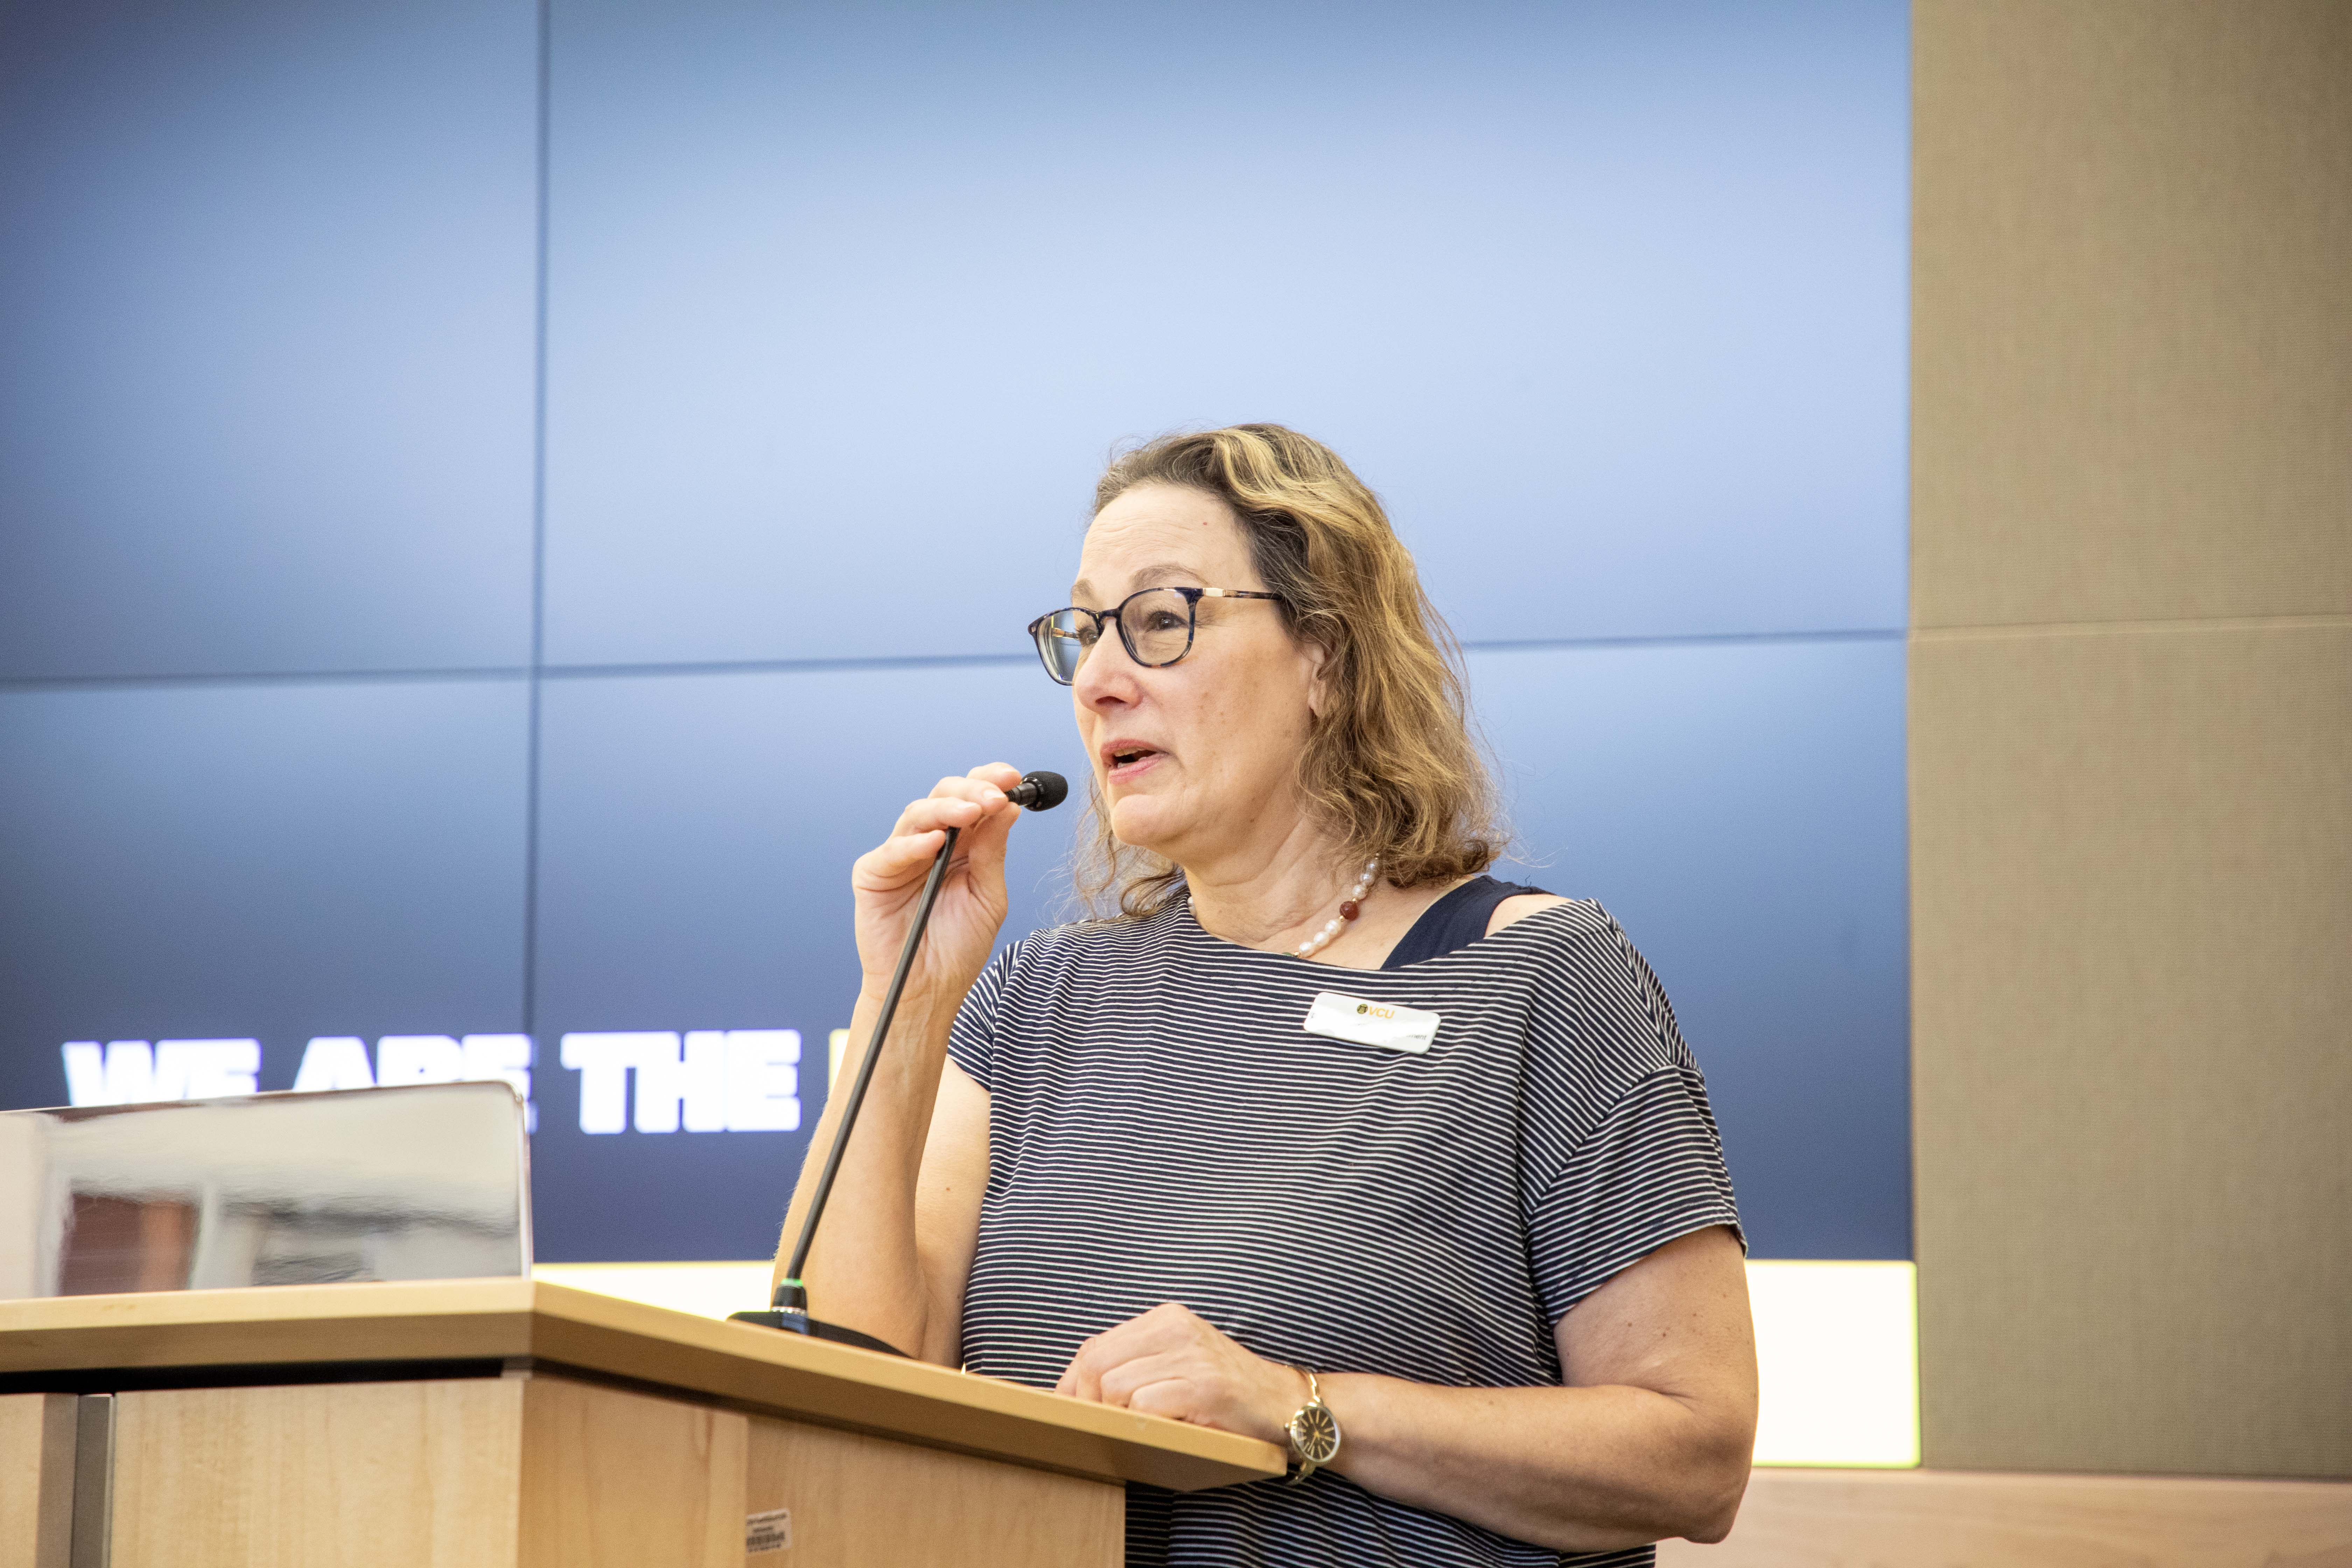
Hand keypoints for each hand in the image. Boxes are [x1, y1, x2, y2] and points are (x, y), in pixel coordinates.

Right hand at [850, 764, 1024, 1004]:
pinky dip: (913, 845)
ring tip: (972, 813)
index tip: (1014, 778)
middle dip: (972, 791)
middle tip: (995, 797)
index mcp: (962, 844)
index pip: (973, 799)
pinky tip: (936, 842)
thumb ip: (994, 852)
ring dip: (947, 809)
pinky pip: (891, 852)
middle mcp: (930, 843)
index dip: (990, 782)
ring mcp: (899, 856)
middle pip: (944, 797)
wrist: (929, 990)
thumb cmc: (958, 947)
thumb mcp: (988, 896)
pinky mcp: (873, 875)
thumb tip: (1008, 807)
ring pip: (917, 814)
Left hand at [1055, 1302, 1307, 1444]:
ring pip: (1115, 1386)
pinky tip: (1157, 1434)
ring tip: (1132, 1431)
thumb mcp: (1179, 1364)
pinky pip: (1145, 1406)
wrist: (1287, 1406)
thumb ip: (1136, 1366)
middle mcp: (1176, 1328)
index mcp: (1165, 1319)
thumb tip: (1076, 1390)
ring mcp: (1191, 1355)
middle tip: (1092, 1430)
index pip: (1094, 1346)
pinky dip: (1140, 1426)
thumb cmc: (1226, 1394)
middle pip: (1096, 1364)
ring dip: (1115, 1418)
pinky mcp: (1204, 1386)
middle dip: (1084, 1403)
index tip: (1066, 1412)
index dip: (1070, 1383)